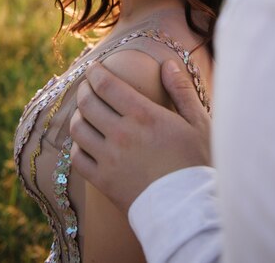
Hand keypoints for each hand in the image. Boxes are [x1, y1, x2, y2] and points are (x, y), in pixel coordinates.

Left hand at [70, 59, 211, 214]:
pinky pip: (77, 158)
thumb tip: (167, 64)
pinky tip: (86, 141)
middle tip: (87, 85)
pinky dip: (77, 145)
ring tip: (85, 111)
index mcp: (144, 116)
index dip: (96, 72)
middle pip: (88, 103)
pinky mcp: (103, 181)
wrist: (188, 210)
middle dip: (84, 89)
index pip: (107, 85)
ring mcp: (109, 159)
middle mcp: (121, 134)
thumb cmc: (197, 163)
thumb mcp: (198, 122)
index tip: (94, 67)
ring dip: (79, 115)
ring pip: (78, 129)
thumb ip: (181, 90)